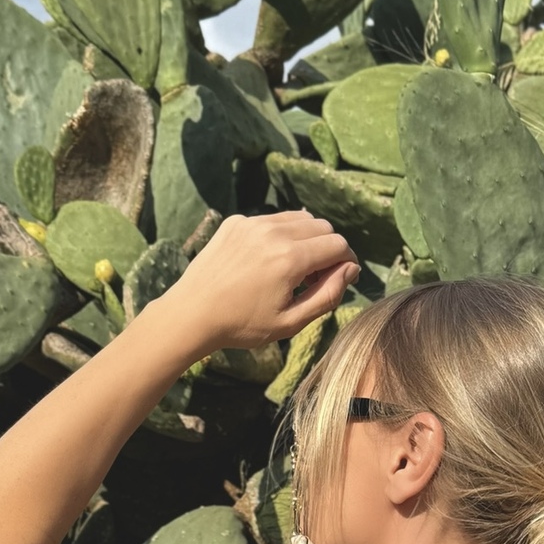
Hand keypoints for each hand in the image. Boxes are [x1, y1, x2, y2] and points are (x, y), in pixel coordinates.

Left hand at [164, 211, 360, 352]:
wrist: (193, 313)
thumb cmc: (242, 325)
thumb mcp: (291, 322)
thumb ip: (327, 296)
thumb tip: (350, 270)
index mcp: (291, 259)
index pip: (338, 245)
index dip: (347, 262)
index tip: (341, 279)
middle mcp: (275, 232)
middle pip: (323, 227)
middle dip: (329, 250)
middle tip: (316, 278)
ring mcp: (253, 223)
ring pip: (300, 219)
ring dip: (307, 240)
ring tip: (294, 269)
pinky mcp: (237, 222)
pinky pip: (273, 220)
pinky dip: (282, 235)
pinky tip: (268, 261)